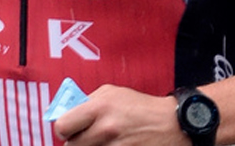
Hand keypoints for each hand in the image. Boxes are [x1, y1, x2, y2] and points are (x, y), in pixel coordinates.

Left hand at [50, 85, 181, 144]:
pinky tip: (113, 145)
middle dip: (77, 142)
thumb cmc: (141, 108)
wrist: (172, 124)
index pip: (62, 126)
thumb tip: (65, 113)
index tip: (69, 129)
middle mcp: (104, 128)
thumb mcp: (112, 93)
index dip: (64, 129)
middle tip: (86, 138)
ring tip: (104, 141)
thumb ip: (87, 102)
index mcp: (98, 107)